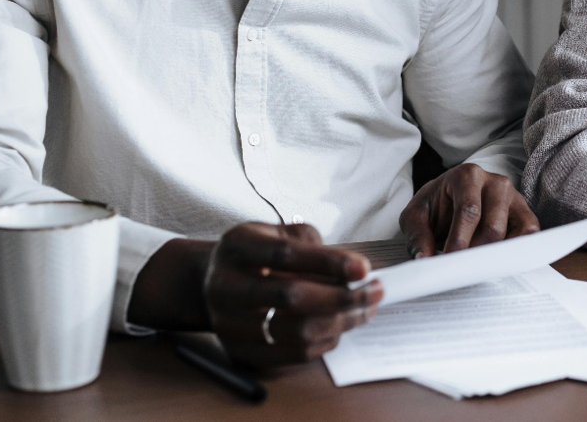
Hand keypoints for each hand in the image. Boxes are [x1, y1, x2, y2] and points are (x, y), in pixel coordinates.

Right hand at [203, 222, 382, 367]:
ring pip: (296, 331)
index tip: (364, 268)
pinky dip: (325, 341)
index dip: (328, 262)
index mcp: (238, 247)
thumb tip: (353, 271)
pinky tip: (340, 325)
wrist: (211, 283)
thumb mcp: (276, 232)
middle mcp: (226, 286)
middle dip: (343, 296)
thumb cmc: (256, 254)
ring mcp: (229, 323)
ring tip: (365, 308)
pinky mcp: (239, 351)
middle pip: (292, 297)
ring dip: (341, 321)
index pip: (286, 255)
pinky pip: (292, 354)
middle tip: (376, 290)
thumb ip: (311, 244)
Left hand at [400, 163, 539, 257]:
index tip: (450, 263)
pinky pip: (530, 234)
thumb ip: (417, 236)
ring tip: (477, 268)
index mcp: (466, 176)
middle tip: (461, 271)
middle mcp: (495, 182)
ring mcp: (513, 197)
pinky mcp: (525, 212)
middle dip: (476, 254)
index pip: (469, 211)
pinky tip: (497, 261)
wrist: (449, 199)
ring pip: (515, 233)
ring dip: (495, 256)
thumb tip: (425, 260)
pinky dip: (516, 252)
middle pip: (493, 227)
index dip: (460, 241)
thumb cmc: (435, 207)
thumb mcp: (415, 217)